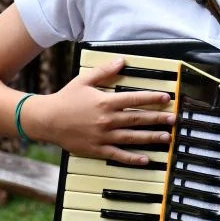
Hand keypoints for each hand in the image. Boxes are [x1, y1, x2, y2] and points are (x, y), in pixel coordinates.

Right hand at [24, 57, 175, 164]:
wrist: (47, 120)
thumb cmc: (66, 99)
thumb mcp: (84, 80)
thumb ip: (105, 71)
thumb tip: (121, 61)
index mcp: (105, 102)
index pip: (134, 99)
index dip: (152, 98)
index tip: (166, 98)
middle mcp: (107, 120)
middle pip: (137, 119)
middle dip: (158, 119)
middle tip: (173, 119)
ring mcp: (103, 136)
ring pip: (132, 137)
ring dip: (151, 137)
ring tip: (166, 137)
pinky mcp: (97, 149)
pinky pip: (118, 155)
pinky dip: (133, 158)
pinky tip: (146, 159)